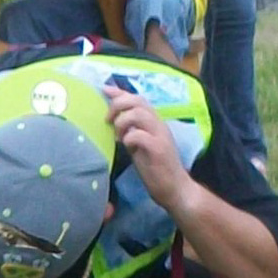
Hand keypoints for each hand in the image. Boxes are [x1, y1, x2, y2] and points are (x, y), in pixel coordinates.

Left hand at [103, 84, 196, 215]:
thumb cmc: (154, 168)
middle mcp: (158, 124)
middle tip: (107, 120)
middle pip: (138, 101)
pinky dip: (129, 138)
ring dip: (122, 122)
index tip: (103, 89)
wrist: (173, 187)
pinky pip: (140, 135)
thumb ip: (130, 132)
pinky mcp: (159, 149)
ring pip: (139, 114)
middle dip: (118, 105)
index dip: (120, 92)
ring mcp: (160, 135)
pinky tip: (126, 146)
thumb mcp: (139, 146)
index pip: (137, 99)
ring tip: (118, 136)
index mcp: (154, 122)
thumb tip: (113, 123)